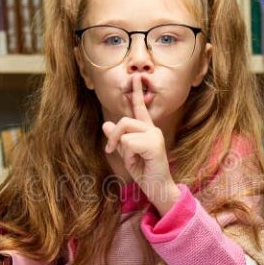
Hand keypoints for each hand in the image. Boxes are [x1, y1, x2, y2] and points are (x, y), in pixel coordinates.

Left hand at [102, 75, 180, 214]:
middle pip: (124, 120)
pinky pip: (128, 142)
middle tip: (110, 150)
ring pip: (125, 130)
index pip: (139, 108)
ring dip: (121, 148)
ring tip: (132, 160)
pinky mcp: (154, 144)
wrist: (157, 188)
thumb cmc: (144, 172)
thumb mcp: (126, 155)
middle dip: (113, 136)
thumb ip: (118, 140)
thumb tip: (106, 124)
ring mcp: (155, 135)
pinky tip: (138, 163)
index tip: (136, 76)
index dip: (136, 92)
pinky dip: (128, 156)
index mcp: (146, 130)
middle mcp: (152, 129)